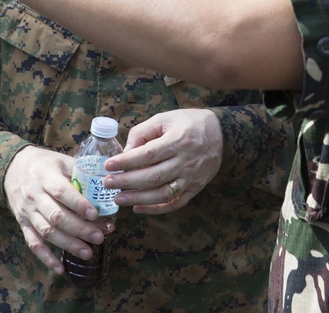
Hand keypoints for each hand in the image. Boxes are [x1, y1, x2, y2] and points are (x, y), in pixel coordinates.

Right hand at [3, 146, 105, 275]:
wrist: (14, 168)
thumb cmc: (45, 164)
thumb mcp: (61, 161)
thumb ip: (81, 173)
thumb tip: (109, 183)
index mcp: (46, 176)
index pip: (61, 192)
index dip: (78, 204)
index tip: (95, 214)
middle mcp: (34, 195)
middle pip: (56, 216)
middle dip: (79, 229)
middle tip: (99, 237)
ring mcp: (27, 211)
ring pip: (47, 232)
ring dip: (68, 244)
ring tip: (88, 253)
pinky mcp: (23, 224)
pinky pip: (33, 243)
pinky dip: (46, 258)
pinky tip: (60, 269)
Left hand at [103, 109, 222, 214]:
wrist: (221, 134)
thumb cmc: (188, 123)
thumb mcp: (165, 118)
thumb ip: (143, 132)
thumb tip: (125, 152)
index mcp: (178, 140)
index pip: (148, 154)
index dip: (126, 161)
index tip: (108, 165)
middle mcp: (186, 161)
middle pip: (153, 176)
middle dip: (127, 182)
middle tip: (107, 183)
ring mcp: (191, 178)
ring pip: (163, 194)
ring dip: (138, 199)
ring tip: (118, 199)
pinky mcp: (195, 189)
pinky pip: (175, 204)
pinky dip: (156, 209)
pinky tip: (138, 208)